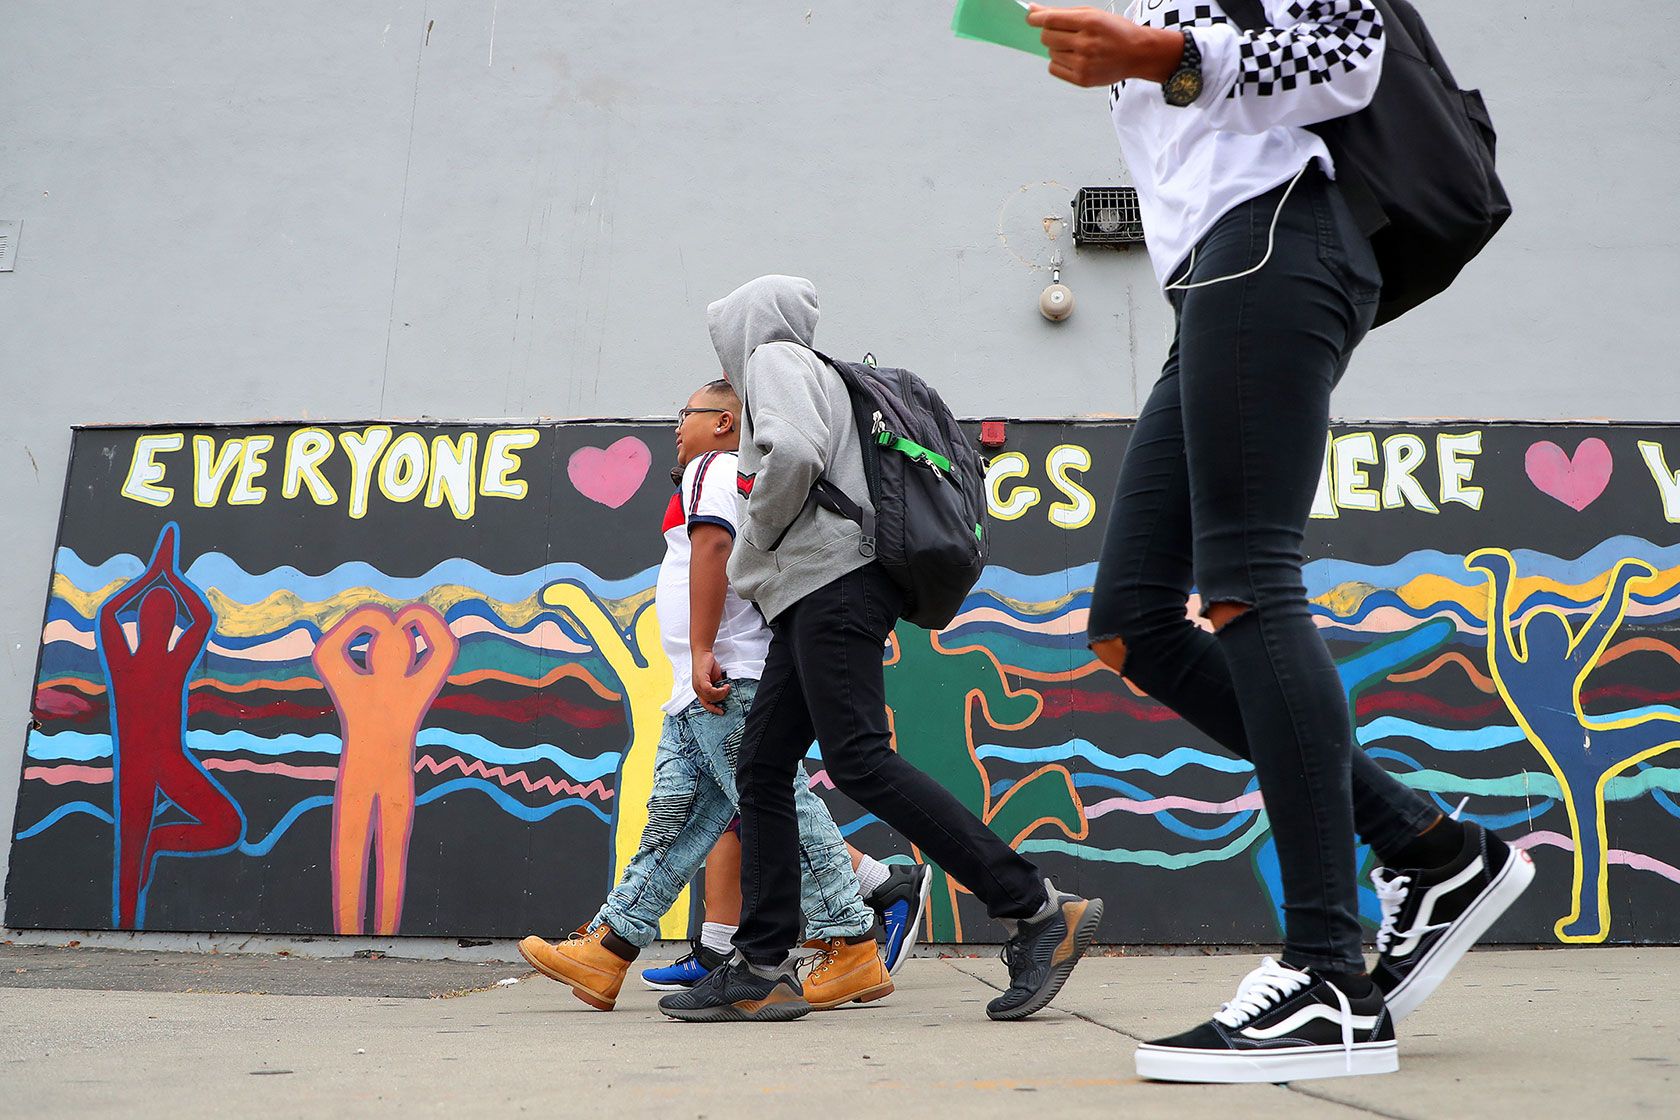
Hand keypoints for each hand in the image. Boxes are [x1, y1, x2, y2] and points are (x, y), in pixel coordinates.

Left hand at [693, 651, 729, 714]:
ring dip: (721, 693)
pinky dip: (720, 690)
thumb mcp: (715, 677)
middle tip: (727, 691)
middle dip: (721, 698)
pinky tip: (725, 685)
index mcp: (699, 690)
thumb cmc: (707, 664)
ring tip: (727, 687)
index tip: (721, 712)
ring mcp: (698, 685)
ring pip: (711, 697)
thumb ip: (718, 685)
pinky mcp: (700, 681)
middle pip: (710, 701)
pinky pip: (710, 691)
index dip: (713, 709)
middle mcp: (697, 689)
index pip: (705, 704)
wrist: (703, 653)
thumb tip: (725, 692)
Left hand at [1026, 4, 1182, 87]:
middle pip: (1046, 37)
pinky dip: (1059, 62)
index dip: (1036, 18)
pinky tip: (1075, 59)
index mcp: (1089, 22)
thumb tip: (1032, 10)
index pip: (1051, 19)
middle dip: (1049, 33)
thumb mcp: (1092, 14)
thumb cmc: (1114, 32)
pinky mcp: (1082, 79)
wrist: (1138, 53)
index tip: (1031, 18)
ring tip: (1077, 47)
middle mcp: (1086, 43)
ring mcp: (1084, 63)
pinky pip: (1053, 68)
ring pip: (1050, 53)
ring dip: (1058, 48)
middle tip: (1064, 33)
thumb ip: (1060, 13)